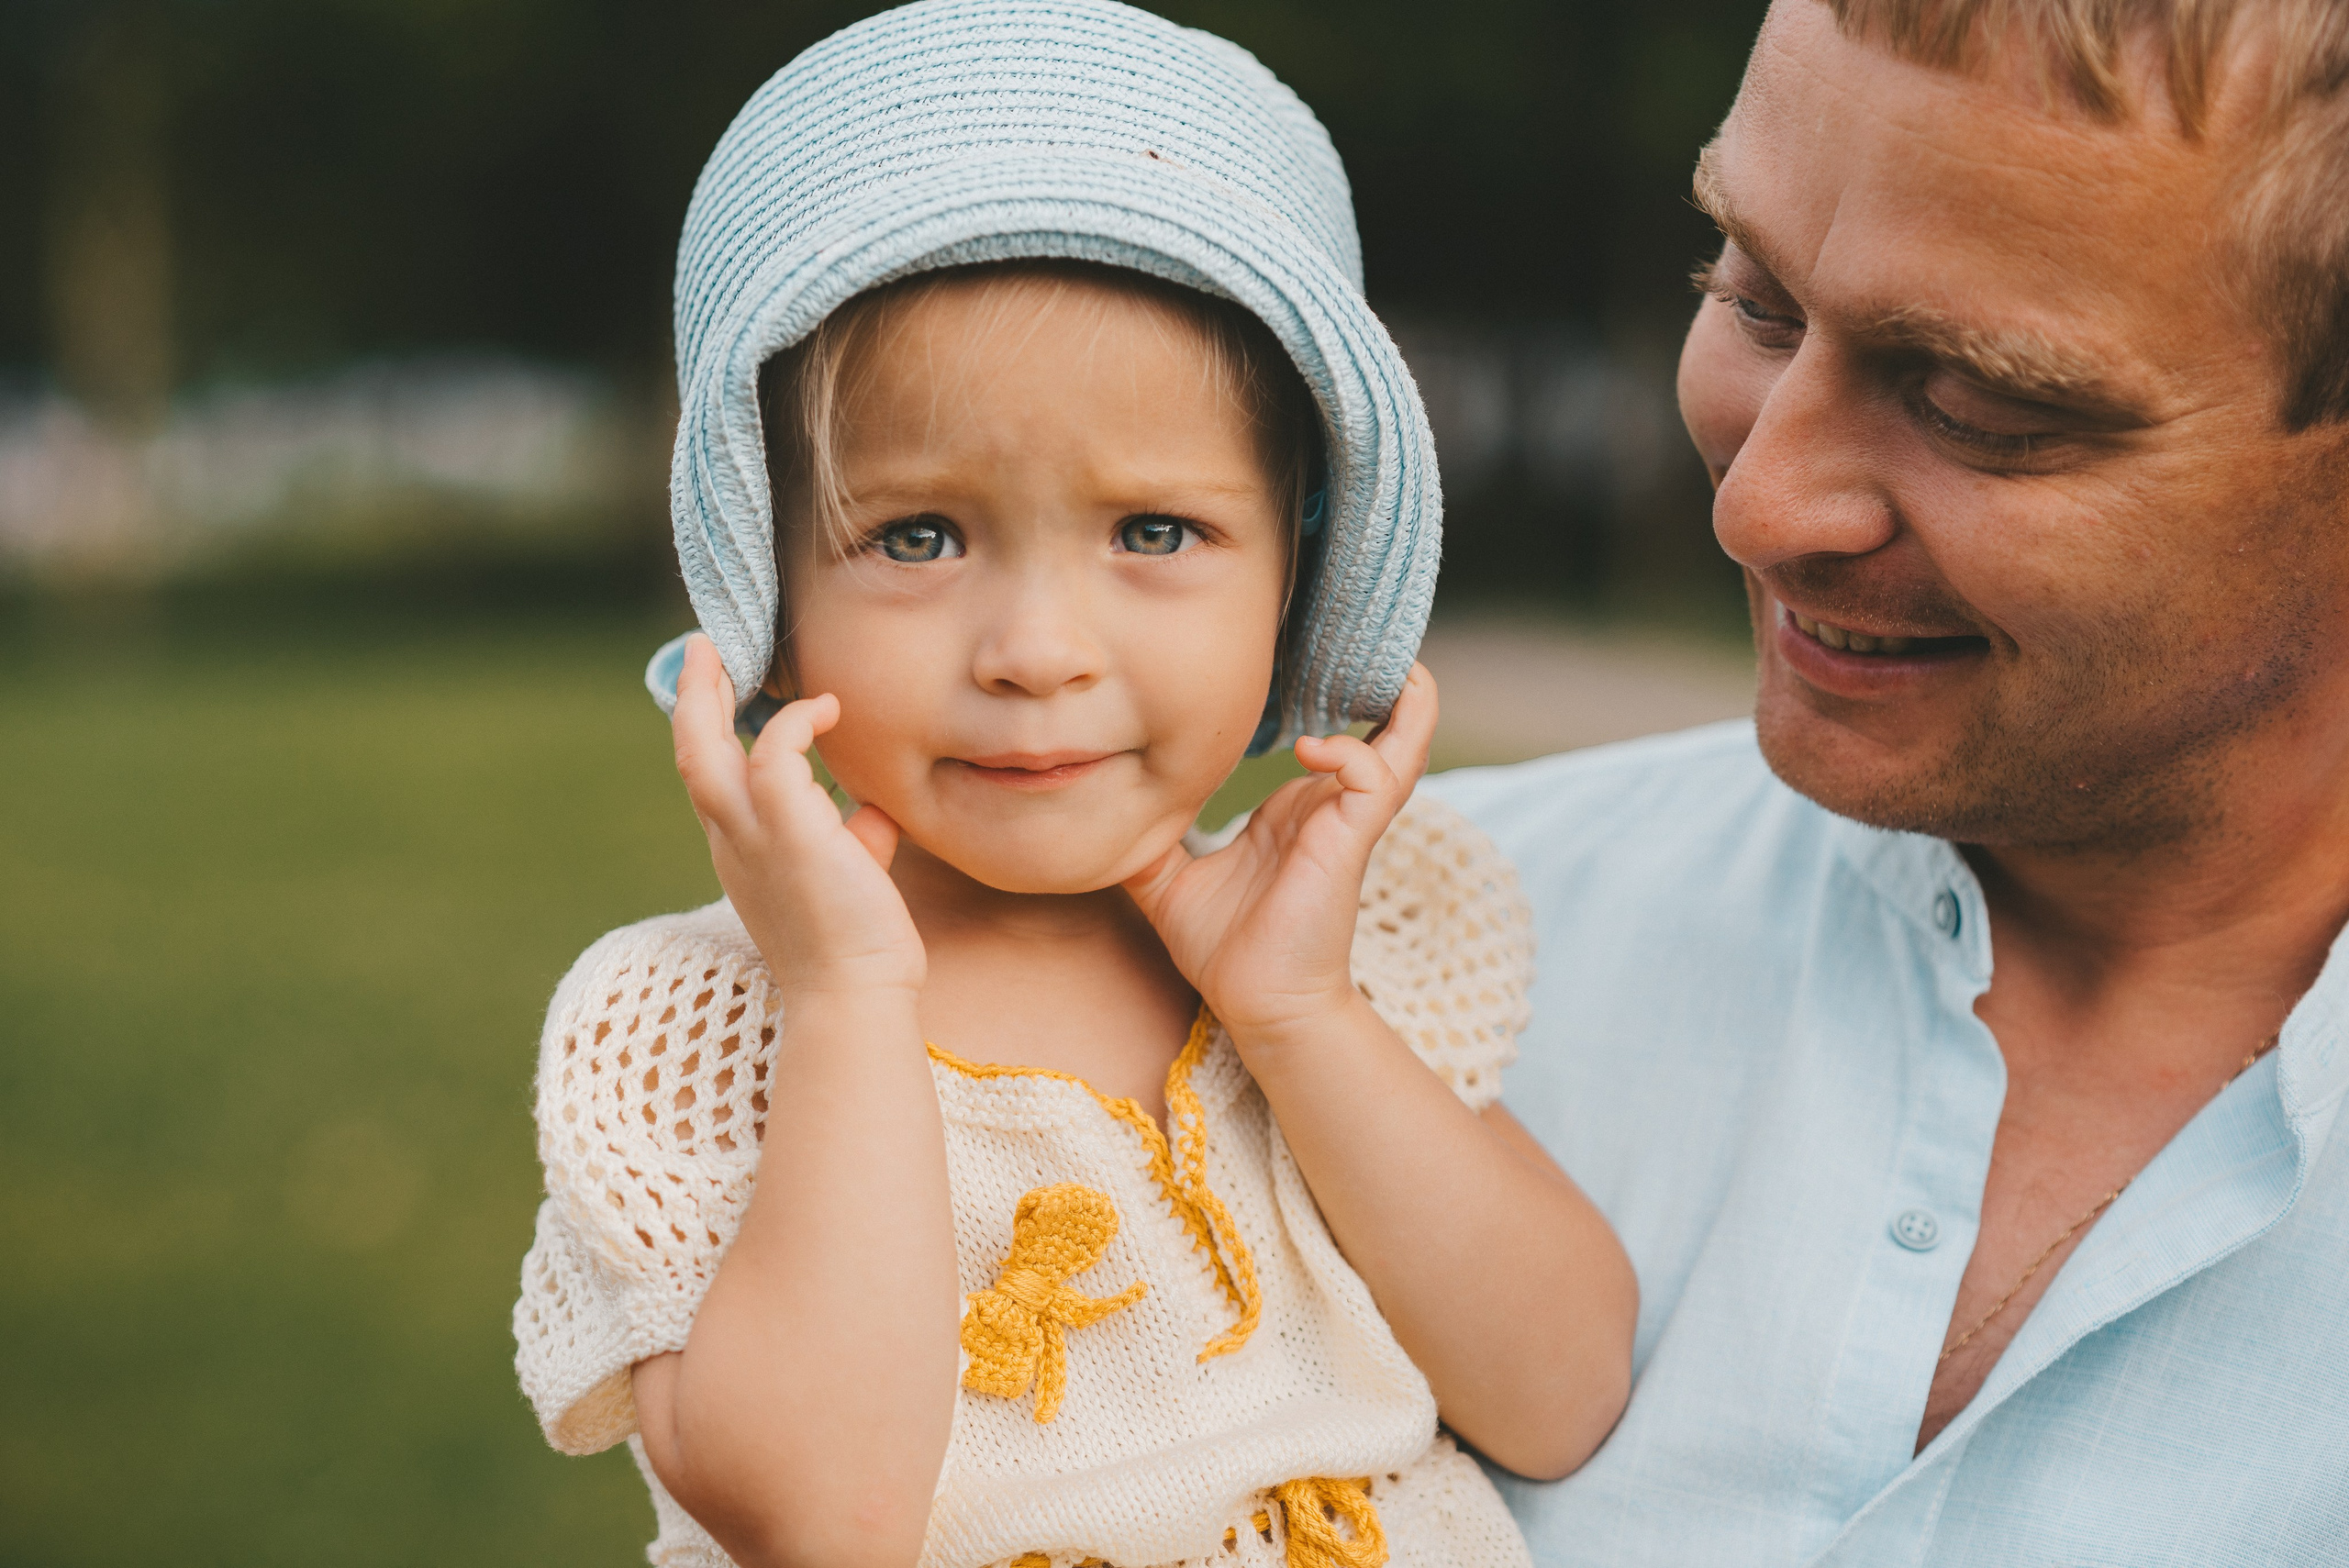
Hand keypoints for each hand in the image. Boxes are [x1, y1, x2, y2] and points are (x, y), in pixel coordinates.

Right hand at [671, 636, 924, 1000]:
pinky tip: (829, 709)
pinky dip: (798, 721)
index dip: (711, 733)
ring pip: (703, 747)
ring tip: (726, 653)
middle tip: (702, 649)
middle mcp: (733, 840)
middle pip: (689, 752)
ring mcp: (752, 835)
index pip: (712, 780)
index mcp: (741, 851)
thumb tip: (866, 813)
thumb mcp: (847, 876)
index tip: (719, 693)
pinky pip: (775, 752)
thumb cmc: (856, 943)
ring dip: (711, 694)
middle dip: (691, 695)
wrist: (855, 993)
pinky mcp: (788, 830)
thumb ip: (850, 838)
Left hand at [1123, 664, 1438, 1047]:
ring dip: (1405, 696)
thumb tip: (1103, 813)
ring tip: (1389, 657)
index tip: (1299, 652)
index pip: (1336, 734)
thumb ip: (1149, 842)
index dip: (1332, 690)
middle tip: (1358, 629)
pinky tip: (1312, 749)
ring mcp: (1347, 819)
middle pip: (1385, 725)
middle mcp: (1329, 805)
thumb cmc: (1225, 951)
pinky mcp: (1353, 837)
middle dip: (1382, 675)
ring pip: (1404, 740)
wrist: (1257, 1004)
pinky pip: (1373, 774)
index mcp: (1298, 809)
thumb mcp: (1169, 882)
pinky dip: (1350, 751)